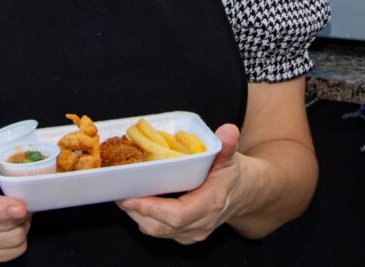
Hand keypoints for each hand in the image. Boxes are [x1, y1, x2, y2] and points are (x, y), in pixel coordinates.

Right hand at [0, 149, 31, 263]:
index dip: (0, 208)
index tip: (20, 207)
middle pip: (3, 224)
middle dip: (24, 210)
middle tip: (26, 197)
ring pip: (14, 238)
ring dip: (24, 223)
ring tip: (17, 211)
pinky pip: (15, 249)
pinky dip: (21, 237)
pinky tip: (12, 225)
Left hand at [116, 124, 244, 244]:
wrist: (247, 194)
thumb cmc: (234, 173)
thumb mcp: (231, 157)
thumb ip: (226, 145)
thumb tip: (228, 130)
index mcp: (211, 203)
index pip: (178, 214)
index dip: (152, 208)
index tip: (130, 197)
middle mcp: (201, 224)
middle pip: (161, 226)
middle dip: (136, 210)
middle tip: (117, 192)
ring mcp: (193, 233)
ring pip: (157, 230)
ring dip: (137, 215)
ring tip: (121, 195)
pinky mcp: (186, 234)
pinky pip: (160, 230)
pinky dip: (145, 217)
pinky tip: (134, 201)